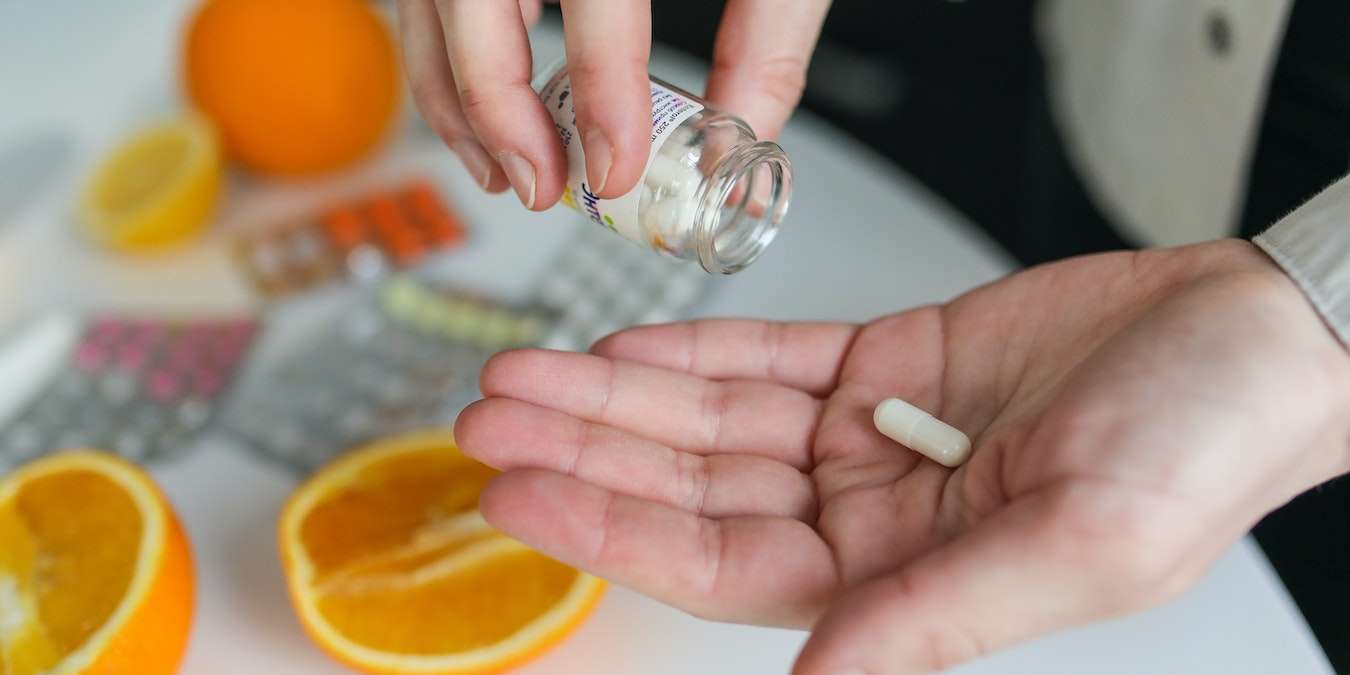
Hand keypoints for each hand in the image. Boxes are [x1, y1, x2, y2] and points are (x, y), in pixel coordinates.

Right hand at [395, 0, 829, 208]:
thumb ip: (767, 32)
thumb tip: (740, 133)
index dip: (599, 91)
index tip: (615, 167)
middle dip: (499, 109)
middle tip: (545, 186)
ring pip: (426, 1)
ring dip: (454, 97)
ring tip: (506, 170)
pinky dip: (443, 57)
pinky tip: (481, 109)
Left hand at [454, 239, 1349, 673]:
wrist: (1252, 340)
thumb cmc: (1199, 448)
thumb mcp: (1075, 545)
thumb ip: (933, 617)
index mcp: (903, 581)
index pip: (719, 564)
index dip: (612, 530)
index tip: (523, 490)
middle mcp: (869, 515)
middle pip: (692, 487)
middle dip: (589, 451)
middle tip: (492, 419)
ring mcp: (867, 437)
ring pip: (712, 417)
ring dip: (619, 394)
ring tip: (526, 373)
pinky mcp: (884, 363)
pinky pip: (768, 357)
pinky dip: (695, 349)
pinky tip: (627, 346)